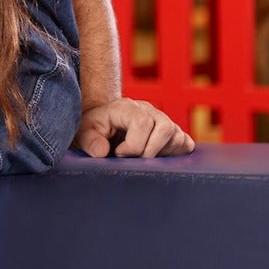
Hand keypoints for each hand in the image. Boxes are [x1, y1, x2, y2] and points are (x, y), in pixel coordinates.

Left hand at [74, 98, 195, 157]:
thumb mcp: (83, 133)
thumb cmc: (92, 130)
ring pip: (177, 137)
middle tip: (133, 160)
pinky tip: (157, 159)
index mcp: (126, 108)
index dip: (133, 145)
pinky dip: (176, 155)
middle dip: (150, 152)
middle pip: (166, 128)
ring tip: (141, 159)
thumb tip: (103, 151)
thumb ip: (89, 140)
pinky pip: (186, 144)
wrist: (100, 127)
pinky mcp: (172, 133)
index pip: (142, 123)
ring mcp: (163, 121)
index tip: (119, 154)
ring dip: (162, 154)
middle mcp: (149, 110)